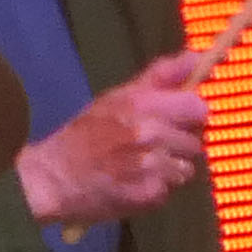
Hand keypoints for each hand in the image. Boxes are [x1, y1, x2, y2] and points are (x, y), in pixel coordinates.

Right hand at [17, 56, 209, 228]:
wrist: (53, 178)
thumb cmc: (86, 134)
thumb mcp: (118, 97)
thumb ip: (161, 76)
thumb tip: (196, 57)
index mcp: (143, 104)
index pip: (198, 108)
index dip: (192, 116)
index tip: (179, 121)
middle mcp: (151, 133)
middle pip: (195, 142)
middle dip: (178, 146)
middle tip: (151, 148)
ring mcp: (151, 165)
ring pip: (186, 169)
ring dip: (169, 170)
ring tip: (140, 167)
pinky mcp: (149, 194)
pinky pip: (170, 190)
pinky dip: (156, 189)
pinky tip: (134, 183)